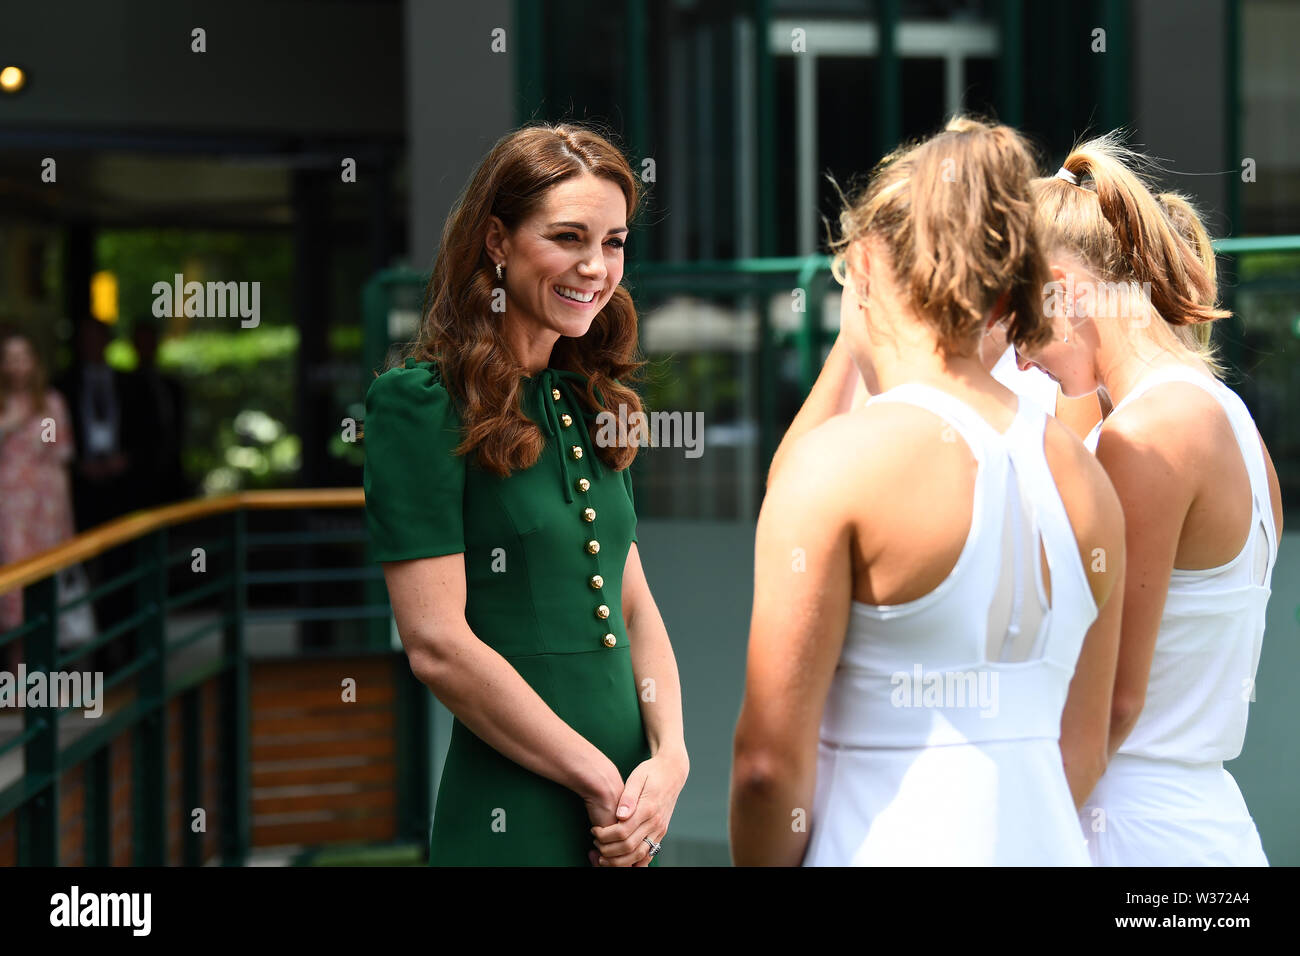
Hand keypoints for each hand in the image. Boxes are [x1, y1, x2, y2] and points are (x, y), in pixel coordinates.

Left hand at [590, 750, 687, 866]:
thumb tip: (620, 815)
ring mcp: (660, 830)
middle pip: (629, 847)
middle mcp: (656, 823)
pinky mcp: (661, 833)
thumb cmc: (651, 772)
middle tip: (595, 843)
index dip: (604, 835)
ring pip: (639, 856)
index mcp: (648, 808)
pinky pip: (649, 855)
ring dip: (619, 861)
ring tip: (603, 856)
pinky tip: (622, 861)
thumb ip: (628, 797)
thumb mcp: (637, 777)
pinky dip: (635, 862)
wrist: (673, 772)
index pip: (622, 831)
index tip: (594, 830)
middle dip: (608, 850)